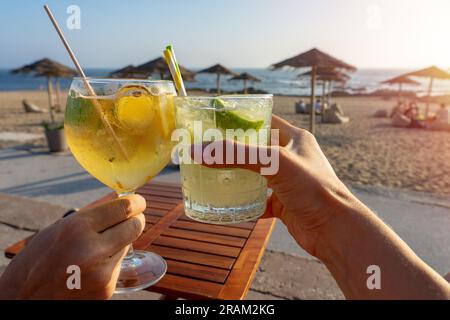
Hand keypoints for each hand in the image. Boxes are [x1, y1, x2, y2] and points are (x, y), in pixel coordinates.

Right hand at [0, 195, 145, 299]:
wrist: (22, 300)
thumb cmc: (37, 260)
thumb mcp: (59, 228)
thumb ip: (92, 214)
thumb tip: (119, 198)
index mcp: (77, 228)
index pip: (124, 207)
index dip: (136, 202)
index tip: (138, 202)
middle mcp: (92, 249)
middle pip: (135, 225)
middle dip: (134, 220)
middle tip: (131, 219)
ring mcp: (101, 272)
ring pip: (128, 245)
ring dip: (119, 242)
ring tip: (96, 248)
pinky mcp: (106, 289)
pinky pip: (118, 266)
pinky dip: (110, 262)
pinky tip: (91, 267)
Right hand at [196, 115, 357, 255]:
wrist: (335, 229)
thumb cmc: (313, 188)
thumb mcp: (273, 163)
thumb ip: (236, 155)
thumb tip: (198, 150)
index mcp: (294, 139)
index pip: (265, 121)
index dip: (242, 120)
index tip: (218, 122)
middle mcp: (291, 158)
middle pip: (256, 149)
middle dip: (234, 151)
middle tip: (209, 150)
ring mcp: (288, 182)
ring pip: (256, 176)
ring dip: (238, 177)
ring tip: (213, 174)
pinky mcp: (284, 204)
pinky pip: (259, 200)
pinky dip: (245, 203)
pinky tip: (229, 205)